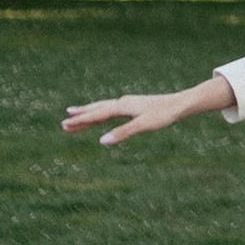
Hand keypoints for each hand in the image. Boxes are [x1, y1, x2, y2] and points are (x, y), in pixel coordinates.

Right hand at [62, 76, 230, 148]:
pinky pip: (112, 110)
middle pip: (97, 110)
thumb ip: (122, 133)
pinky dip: (102, 113)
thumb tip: (102, 141)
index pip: (97, 115)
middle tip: (63, 123)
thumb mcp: (142, 126)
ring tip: (75, 116)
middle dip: (81, 117)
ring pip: (103, 108)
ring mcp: (128, 103)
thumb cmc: (163, 115)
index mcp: (122, 106)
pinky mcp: (134, 106)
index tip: (65, 124)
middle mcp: (123, 102)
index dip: (81, 121)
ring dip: (90, 114)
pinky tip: (102, 115)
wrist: (180, 104)